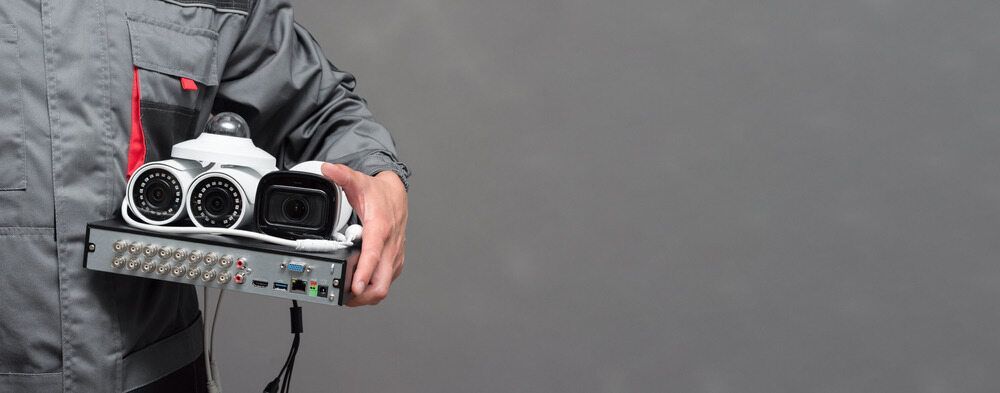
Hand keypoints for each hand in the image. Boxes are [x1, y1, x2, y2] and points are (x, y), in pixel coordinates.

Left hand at [321, 163, 407, 305]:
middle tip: (343, 297)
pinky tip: (359, 285)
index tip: (355, 286)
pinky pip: (386, 281)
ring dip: (366, 294)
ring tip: (347, 295)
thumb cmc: (379, 194)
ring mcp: (394, 256)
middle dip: (362, 295)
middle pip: (381, 283)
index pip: (374, 255)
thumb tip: (327, 169)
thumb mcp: (359, 182)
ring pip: (384, 286)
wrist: (397, 195)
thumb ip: (342, 175)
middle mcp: (390, 245)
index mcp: (380, 228)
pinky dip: (372, 287)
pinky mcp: (395, 261)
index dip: (364, 273)